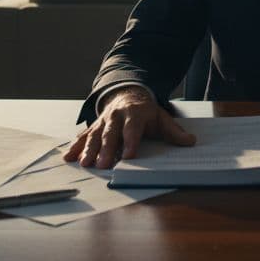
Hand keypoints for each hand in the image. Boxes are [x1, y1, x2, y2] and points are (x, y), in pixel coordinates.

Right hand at [62, 86, 195, 168]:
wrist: (127, 94)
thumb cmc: (146, 112)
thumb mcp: (162, 118)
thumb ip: (174, 132)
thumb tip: (191, 142)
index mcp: (134, 114)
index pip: (132, 129)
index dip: (130, 142)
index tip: (128, 156)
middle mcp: (116, 116)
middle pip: (110, 134)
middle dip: (105, 150)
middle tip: (102, 166)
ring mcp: (103, 121)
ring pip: (94, 136)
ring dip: (88, 150)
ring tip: (84, 164)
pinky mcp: (94, 126)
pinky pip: (83, 136)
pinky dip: (75, 147)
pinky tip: (68, 157)